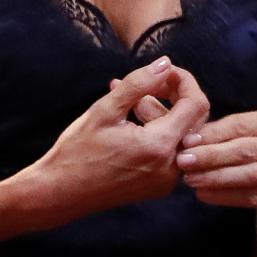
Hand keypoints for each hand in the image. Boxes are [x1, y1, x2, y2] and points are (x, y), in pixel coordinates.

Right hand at [15, 57, 210, 227]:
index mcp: (159, 146)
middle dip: (177, 95)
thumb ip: (138, 83)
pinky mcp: (159, 185)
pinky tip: (132, 121)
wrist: (61, 193)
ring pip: (183, 135)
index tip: (164, 71)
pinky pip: (172, 151)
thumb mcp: (104, 110)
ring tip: (130, 99)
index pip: (195, 104)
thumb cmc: (77, 151)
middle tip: (149, 82)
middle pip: (195, 119)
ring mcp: (167, 180)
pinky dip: (159, 131)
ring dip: (164, 112)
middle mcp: (171, 167)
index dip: (184, 81)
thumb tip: (166, 62)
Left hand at [177, 107, 256, 210]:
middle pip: (245, 149)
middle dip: (210, 155)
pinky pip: (254, 196)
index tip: (185, 141)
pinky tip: (204, 194)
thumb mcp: (256, 136)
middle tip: (183, 161)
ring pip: (249, 174)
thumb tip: (190, 139)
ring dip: (215, 176)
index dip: (212, 133)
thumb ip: (231, 134)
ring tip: (190, 179)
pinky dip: (226, 196)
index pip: (242, 125)